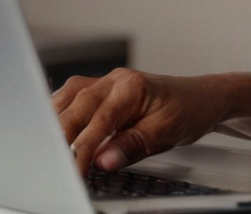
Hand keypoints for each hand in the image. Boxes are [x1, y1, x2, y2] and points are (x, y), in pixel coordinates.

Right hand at [52, 68, 230, 176]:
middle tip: (52, 164)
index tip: (74, 170)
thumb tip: (103, 160)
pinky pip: (73, 98)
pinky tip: (52, 128)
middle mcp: (116, 80)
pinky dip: (60, 113)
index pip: (99, 120)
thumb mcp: (167, 132)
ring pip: (69, 98)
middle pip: (77, 106)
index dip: (83, 148)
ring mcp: (108, 83)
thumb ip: (133, 145)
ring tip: (45, 148)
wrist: (205, 97)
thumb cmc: (190, 110)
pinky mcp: (104, 91)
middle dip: (61, 136)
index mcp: (132, 87)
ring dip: (54, 121)